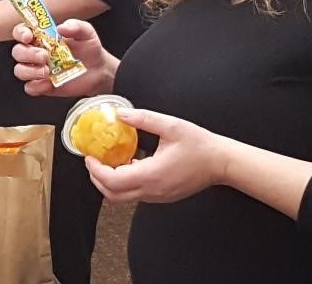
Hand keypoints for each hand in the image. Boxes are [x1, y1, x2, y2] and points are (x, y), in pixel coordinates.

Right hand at [11, 18, 113, 96]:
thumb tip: (61, 28)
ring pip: (19, 70)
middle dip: (28, 54)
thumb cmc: (89, 49)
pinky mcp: (42, 86)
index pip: (21, 32)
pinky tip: (49, 83)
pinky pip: (30, 87)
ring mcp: (37, 70)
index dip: (20, 33)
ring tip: (47, 71)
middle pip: (17, 52)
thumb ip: (75, 26)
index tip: (29, 36)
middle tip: (44, 56)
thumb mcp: (86, 33)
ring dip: (30, 71)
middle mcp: (35, 53)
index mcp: (41, 37)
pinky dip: (36, 86)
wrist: (99, 71)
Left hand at [87, 108, 227, 203]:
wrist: (222, 163)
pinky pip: (136, 194)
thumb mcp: (171, 126)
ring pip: (123, 197)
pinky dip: (124, 183)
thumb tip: (121, 114)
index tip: (89, 156)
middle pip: (113, 195)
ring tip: (107, 162)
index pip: (113, 181)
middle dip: (97, 179)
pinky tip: (127, 165)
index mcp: (152, 175)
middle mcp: (152, 190)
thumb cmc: (200, 146)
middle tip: (92, 161)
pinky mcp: (163, 196)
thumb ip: (143, 119)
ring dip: (110, 182)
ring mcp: (158, 196)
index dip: (96, 170)